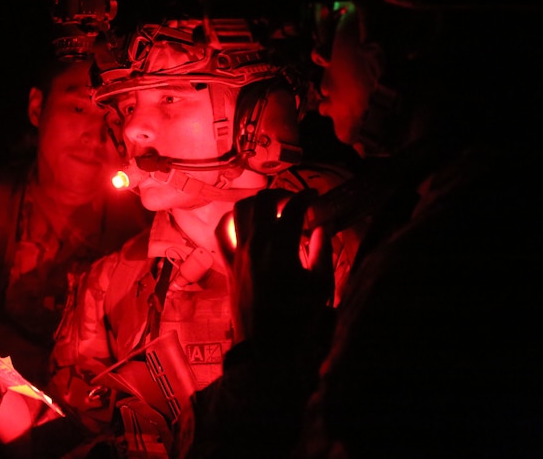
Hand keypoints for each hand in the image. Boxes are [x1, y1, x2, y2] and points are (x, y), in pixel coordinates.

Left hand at [227, 188, 333, 346]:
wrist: (266, 349)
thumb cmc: (298, 320)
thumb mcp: (321, 286)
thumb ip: (322, 252)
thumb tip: (322, 228)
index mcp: (281, 247)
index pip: (294, 208)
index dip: (307, 197)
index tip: (315, 197)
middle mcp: (255, 244)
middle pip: (263, 200)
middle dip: (281, 193)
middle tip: (294, 201)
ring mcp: (237, 253)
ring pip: (239, 210)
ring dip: (256, 203)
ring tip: (271, 210)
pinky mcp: (228, 265)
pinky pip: (220, 233)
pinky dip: (231, 221)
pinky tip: (243, 224)